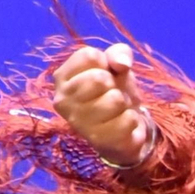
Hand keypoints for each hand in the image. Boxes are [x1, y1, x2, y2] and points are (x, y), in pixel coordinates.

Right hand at [52, 43, 154, 167]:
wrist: (122, 128)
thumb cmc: (113, 90)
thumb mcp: (116, 65)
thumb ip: (118, 53)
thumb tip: (122, 64)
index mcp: (62, 77)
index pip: (88, 56)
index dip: (105, 62)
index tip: (104, 72)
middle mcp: (62, 100)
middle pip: (99, 78)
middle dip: (114, 83)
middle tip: (111, 92)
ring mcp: (78, 123)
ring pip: (115, 99)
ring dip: (124, 102)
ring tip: (116, 108)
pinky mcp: (98, 140)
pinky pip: (128, 119)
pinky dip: (132, 119)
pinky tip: (122, 123)